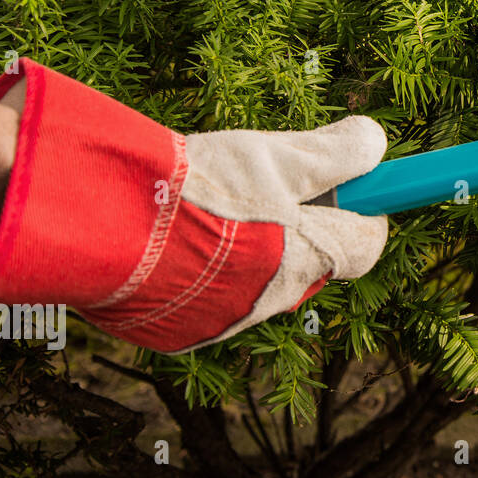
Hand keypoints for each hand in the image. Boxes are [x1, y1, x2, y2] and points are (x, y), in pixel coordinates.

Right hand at [0, 60, 388, 353]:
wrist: (102, 225)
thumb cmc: (199, 187)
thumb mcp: (278, 156)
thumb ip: (336, 152)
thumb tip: (376, 143)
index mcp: (308, 261)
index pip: (366, 244)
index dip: (360, 208)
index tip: (345, 182)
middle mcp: (272, 303)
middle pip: (307, 259)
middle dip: (296, 224)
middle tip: (262, 187)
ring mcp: (223, 323)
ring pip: (254, 279)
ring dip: (244, 248)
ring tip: (203, 208)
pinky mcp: (176, 334)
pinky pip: (204, 299)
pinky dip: (197, 271)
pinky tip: (169, 236)